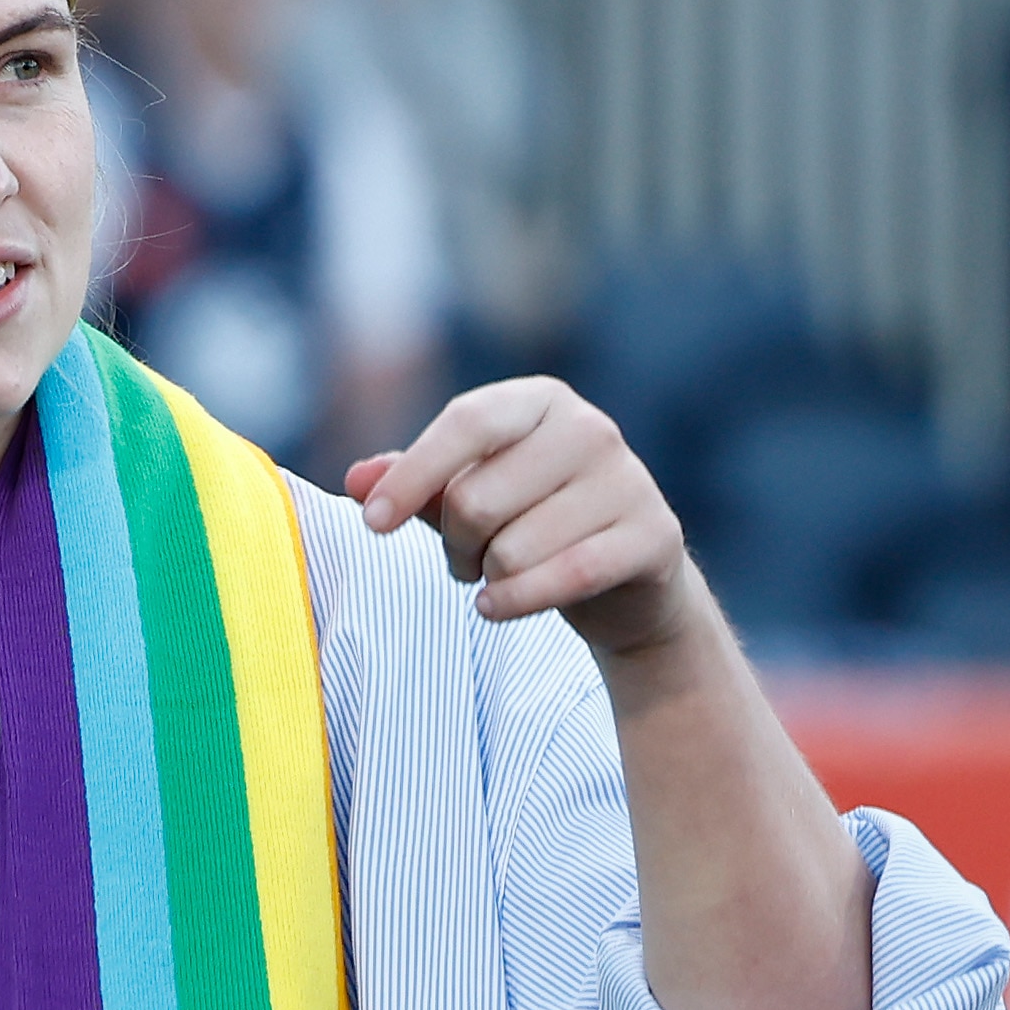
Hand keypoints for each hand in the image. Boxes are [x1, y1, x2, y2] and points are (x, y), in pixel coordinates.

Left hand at [345, 376, 702, 661]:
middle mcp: (590, 428)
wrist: (624, 581)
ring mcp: (629, 481)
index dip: (411, 476)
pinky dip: (515, 601)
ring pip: (513, 548)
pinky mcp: (654, 536)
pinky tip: (493, 607)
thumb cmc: (530, 523)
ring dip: (489, 576)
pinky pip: (565, 576)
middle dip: (455, 544)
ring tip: (500, 573)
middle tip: (465, 558)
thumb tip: (356, 480)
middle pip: (477, 498)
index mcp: (539, 401)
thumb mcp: (466, 494)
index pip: (465, 423)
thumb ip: (411, 482)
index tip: (371, 523)